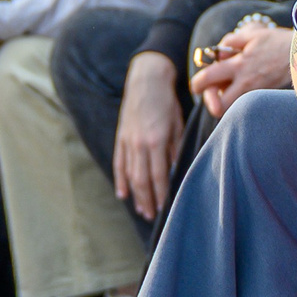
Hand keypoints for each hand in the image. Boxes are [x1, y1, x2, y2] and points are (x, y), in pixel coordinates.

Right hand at [113, 51, 184, 221]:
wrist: (146, 80)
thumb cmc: (167, 102)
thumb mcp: (177, 124)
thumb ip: (176, 148)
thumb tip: (176, 169)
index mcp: (156, 141)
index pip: (159, 175)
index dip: (162, 193)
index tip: (166, 207)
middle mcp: (139, 144)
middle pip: (142, 180)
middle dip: (147, 200)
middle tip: (153, 216)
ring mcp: (128, 141)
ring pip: (130, 175)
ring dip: (136, 194)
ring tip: (142, 210)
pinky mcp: (121, 137)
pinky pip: (119, 163)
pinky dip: (120, 180)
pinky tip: (123, 194)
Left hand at [190, 19, 287, 117]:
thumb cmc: (279, 42)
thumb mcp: (252, 35)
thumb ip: (231, 42)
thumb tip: (219, 53)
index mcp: (239, 65)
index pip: (208, 79)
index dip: (198, 84)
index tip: (197, 86)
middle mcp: (246, 83)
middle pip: (219, 106)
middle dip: (212, 102)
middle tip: (213, 92)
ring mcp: (257, 93)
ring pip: (233, 106)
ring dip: (227, 98)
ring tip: (231, 85)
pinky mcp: (266, 96)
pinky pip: (246, 101)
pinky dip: (241, 95)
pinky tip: (246, 83)